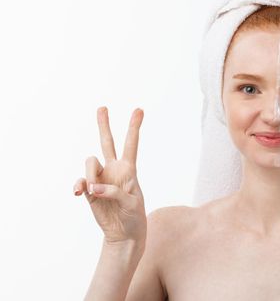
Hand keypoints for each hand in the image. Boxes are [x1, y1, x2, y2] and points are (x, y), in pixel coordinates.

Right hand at [73, 106, 146, 244]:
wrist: (123, 233)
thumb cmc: (133, 216)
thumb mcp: (131, 204)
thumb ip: (115, 192)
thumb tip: (94, 188)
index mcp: (129, 170)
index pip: (131, 145)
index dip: (134, 127)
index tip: (139, 110)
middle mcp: (114, 170)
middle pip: (107, 142)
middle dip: (104, 125)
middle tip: (102, 108)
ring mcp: (100, 178)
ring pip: (90, 162)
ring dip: (91, 175)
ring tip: (95, 191)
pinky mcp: (89, 190)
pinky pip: (80, 181)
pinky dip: (79, 185)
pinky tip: (79, 193)